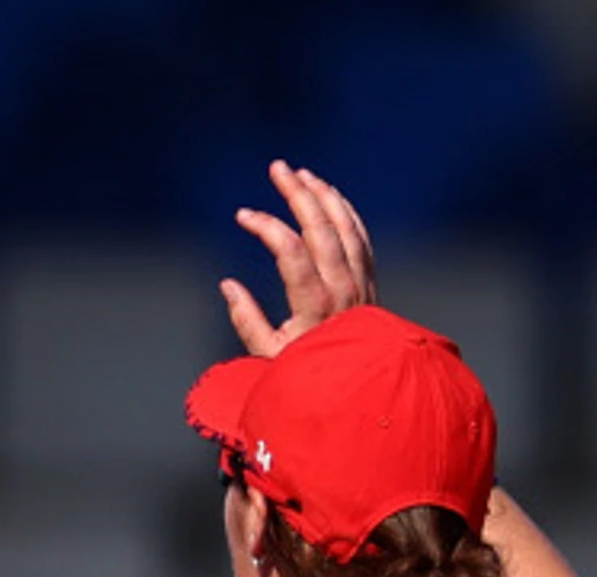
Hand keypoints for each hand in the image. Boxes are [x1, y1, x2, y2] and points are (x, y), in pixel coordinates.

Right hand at [220, 161, 377, 357]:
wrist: (361, 388)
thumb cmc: (309, 375)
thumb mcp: (268, 357)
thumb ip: (247, 320)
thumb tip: (227, 285)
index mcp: (314, 306)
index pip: (291, 251)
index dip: (266, 226)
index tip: (243, 215)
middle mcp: (342, 288)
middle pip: (322, 228)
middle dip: (298, 193)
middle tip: (278, 168)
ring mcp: (360, 281)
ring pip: (345, 226)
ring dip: (323, 195)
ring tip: (301, 174)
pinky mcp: (369, 280)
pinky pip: (359, 235)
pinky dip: (344, 210)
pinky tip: (329, 195)